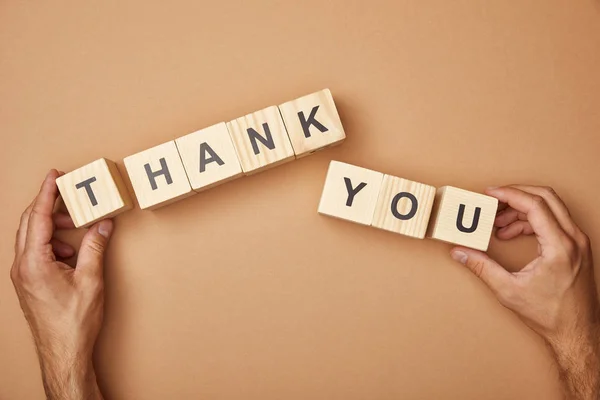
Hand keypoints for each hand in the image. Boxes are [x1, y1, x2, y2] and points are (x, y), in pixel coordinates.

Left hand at [11, 170, 111, 399]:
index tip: (54, 176)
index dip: (46, 193)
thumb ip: (95, 247)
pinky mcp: (28, 282)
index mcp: (33, 263)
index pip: (36, 217)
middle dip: (50, 208)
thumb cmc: (73, 322)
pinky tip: (71, 253)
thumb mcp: (90, 280)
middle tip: (70, 196)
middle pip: (29, 224)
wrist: (63, 352)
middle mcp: (22, 266)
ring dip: (53, 228)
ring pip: (31, 237)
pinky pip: (35, 252)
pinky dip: (52, 244)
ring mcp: (22, 275)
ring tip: (76, 230)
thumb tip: (103, 224)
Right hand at [450, 185, 598, 399]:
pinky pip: (554, 220)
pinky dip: (532, 220)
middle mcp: (574, 240)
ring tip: (499, 224)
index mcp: (560, 247)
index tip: (490, 193)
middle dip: (516, 195)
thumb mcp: (509, 290)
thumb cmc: (550, 315)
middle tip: (493, 201)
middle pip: (546, 197)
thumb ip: (481, 267)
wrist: (576, 332)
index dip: (509, 194)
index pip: (535, 205)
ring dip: (522, 210)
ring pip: (551, 207)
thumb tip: (460, 252)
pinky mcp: (577, 247)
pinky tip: (513, 233)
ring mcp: (578, 242)